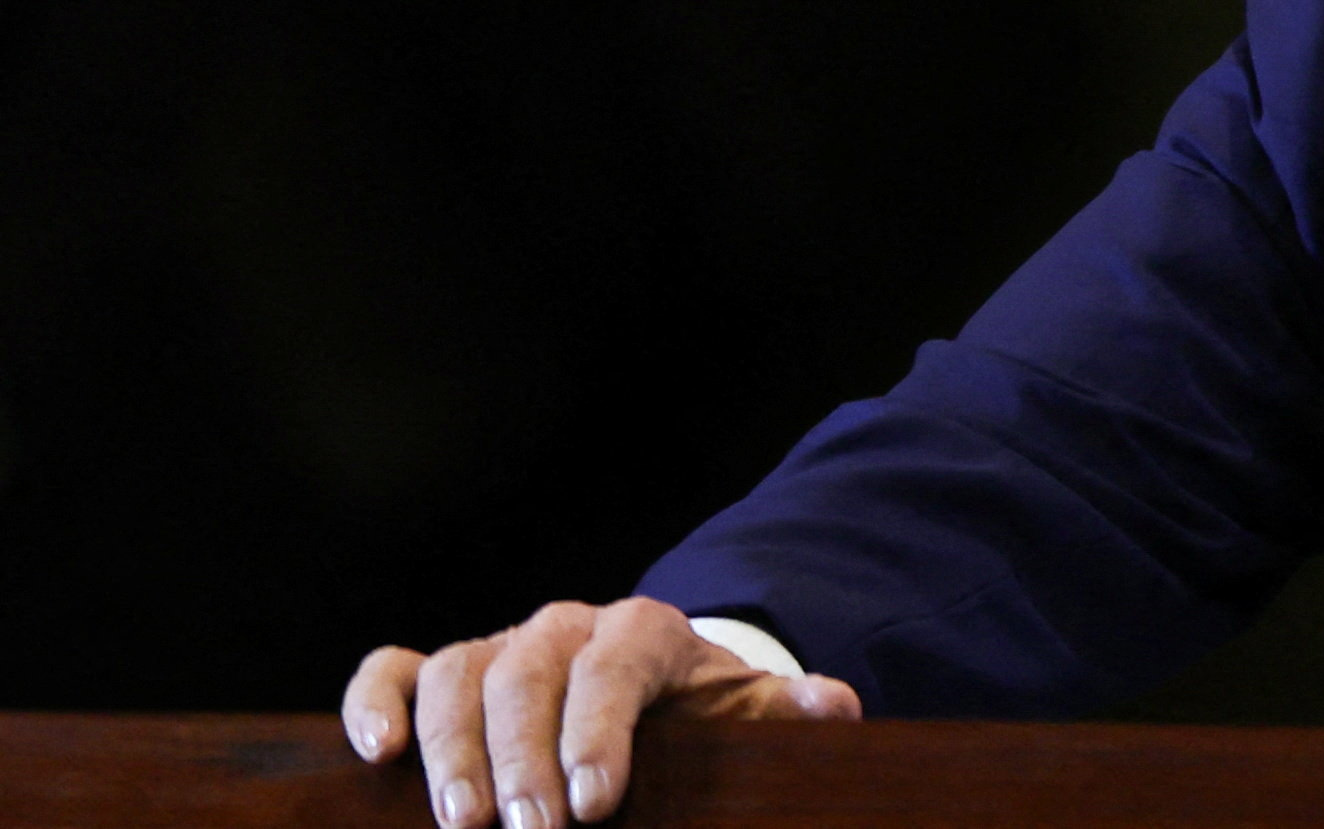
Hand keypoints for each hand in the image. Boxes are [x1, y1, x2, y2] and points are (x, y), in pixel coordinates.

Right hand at [343, 598, 858, 827]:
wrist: (650, 688)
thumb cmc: (694, 714)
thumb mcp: (746, 712)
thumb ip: (786, 711)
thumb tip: (833, 706)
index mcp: (645, 632)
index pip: (617, 663)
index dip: (600, 729)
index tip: (595, 805)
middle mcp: (565, 628)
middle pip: (530, 674)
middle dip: (524, 758)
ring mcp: (499, 647)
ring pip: (460, 672)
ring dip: (452, 748)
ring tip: (460, 821)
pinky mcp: (441, 673)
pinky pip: (395, 669)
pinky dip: (377, 701)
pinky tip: (376, 755)